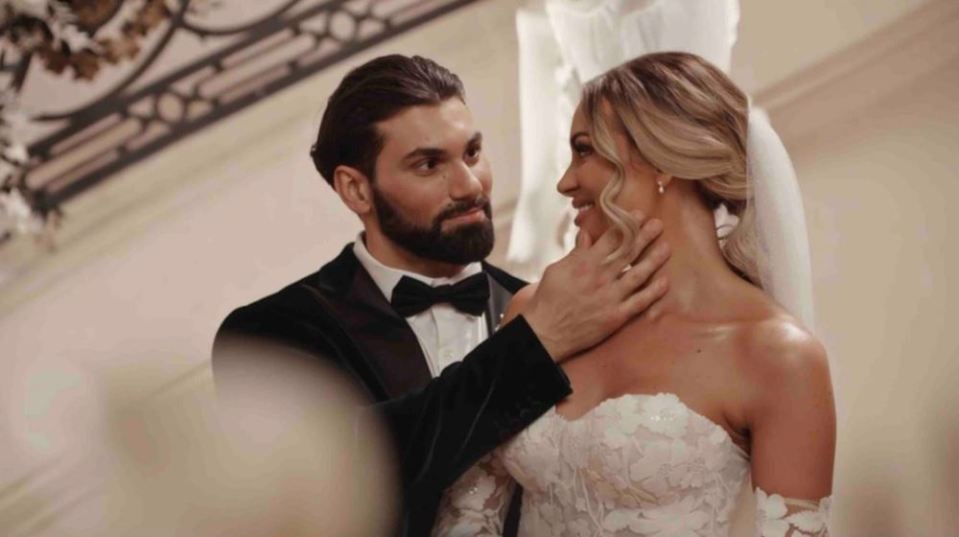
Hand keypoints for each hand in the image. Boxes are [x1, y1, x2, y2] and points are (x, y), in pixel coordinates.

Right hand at [523, 213, 669, 360]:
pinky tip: (664, 282)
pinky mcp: (615, 316)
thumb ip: (576, 252)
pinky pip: (639, 302)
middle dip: (645, 236)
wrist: (545, 332)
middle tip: (658, 224)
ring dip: (654, 260)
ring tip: (666, 247)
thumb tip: (587, 234)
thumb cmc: (548, 300)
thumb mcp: (557, 270)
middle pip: (628, 252)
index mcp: (585, 263)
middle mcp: (600, 277)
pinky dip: (653, 292)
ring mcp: (610, 297)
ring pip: (638, 274)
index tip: (638, 215)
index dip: (627, 225)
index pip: (611, 238)